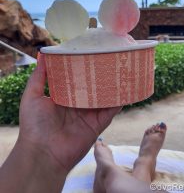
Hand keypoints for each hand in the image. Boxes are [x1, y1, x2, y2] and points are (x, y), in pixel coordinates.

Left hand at [19, 54, 120, 173]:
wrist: (43, 153)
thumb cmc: (34, 125)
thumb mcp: (32, 96)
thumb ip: (39, 77)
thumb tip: (43, 55)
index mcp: (64, 98)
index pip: (76, 80)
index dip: (82, 69)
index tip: (89, 55)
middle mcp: (78, 105)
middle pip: (92, 87)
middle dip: (99, 76)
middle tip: (108, 59)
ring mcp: (89, 115)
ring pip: (104, 97)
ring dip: (111, 86)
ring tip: (120, 71)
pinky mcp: (98, 124)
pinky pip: (111, 110)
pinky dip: (119, 101)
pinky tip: (125, 89)